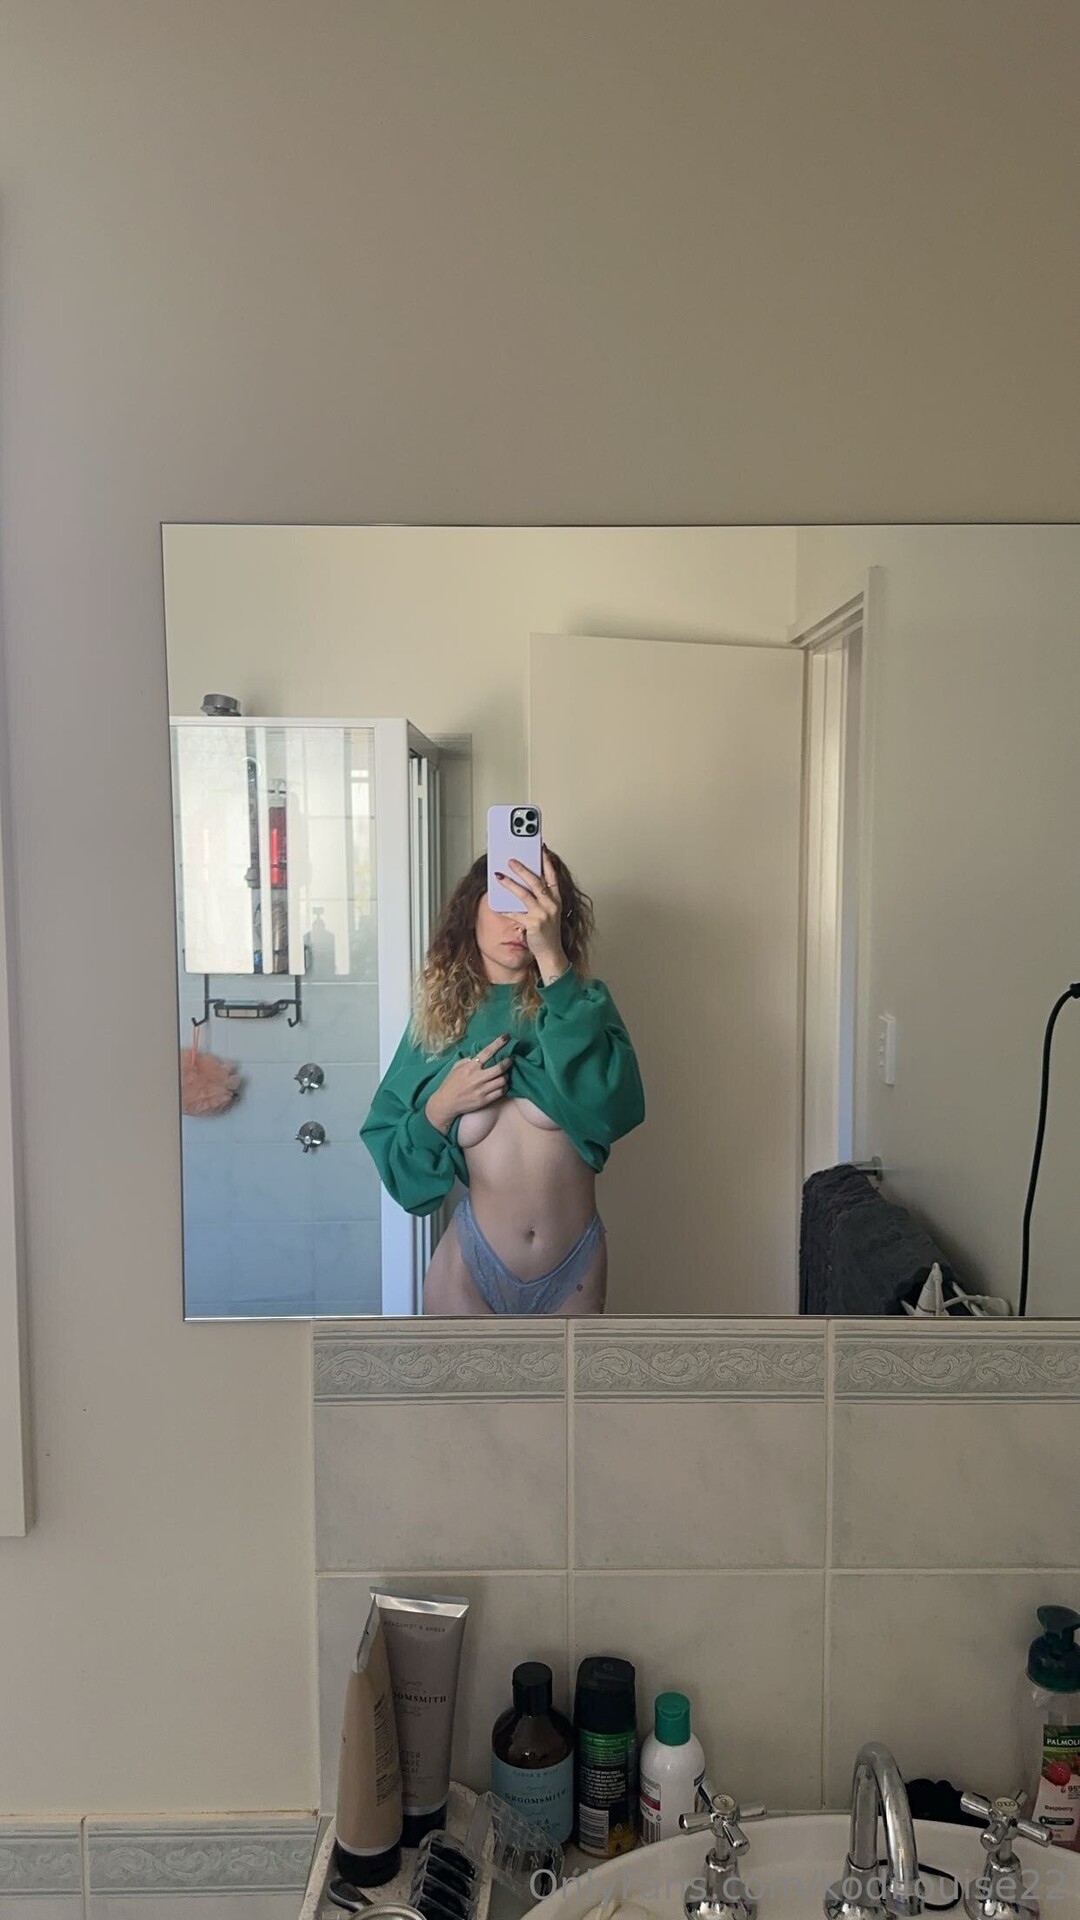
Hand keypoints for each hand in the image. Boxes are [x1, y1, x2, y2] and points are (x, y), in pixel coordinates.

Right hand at [424, 1034, 509, 1133]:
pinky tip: (501, 1085)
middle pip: (499, 1068)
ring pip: (502, 1080)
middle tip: (510, 1059)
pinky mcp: (484, 1100)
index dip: (498, 1043)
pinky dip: (503, 1087)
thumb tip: (479, 1055)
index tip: (506, 1037)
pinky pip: (500, 1092)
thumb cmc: (450, 1084)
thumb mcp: (456, 1067)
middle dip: (508, 1062)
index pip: (487, 1052)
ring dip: (506, 1076)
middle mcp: (477, 1077)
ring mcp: (482, 1090)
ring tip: (504, 1074)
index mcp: (470, 1067)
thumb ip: (468, 1060)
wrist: (446, 1103)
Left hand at [494, 848, 567, 981]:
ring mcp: (543, 915)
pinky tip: (496, 903)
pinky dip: (505, 908)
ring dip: (510, 884)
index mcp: (557, 900)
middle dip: (522, 869)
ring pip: (524, 894)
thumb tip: (523, 882)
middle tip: (511, 860)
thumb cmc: (548, 932)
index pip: (552, 876)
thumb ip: (540, 898)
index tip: (541, 848)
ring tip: (499, 875)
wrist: (551, 953)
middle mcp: (551, 905)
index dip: (547, 861)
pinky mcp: (533, 925)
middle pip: (536, 882)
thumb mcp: (549, 912)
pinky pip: (515, 913)